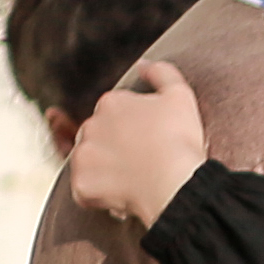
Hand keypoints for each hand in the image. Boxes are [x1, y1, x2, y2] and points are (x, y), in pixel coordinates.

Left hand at [64, 61, 209, 226]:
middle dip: (116, 150)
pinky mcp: (82, 184)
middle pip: (100, 138)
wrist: (175, 182)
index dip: (135, 131)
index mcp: (111, 103)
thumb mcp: (181, 96)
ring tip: (135, 183)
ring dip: (107, 172)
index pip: (116, 115)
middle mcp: (90, 125)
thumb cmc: (180, 141)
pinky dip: (101, 197)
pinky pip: (86, 192)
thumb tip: (143, 65)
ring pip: (90, 163)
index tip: (152, 144)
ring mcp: (83, 155)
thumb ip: (161, 73)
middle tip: (145, 165)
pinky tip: (124, 199)